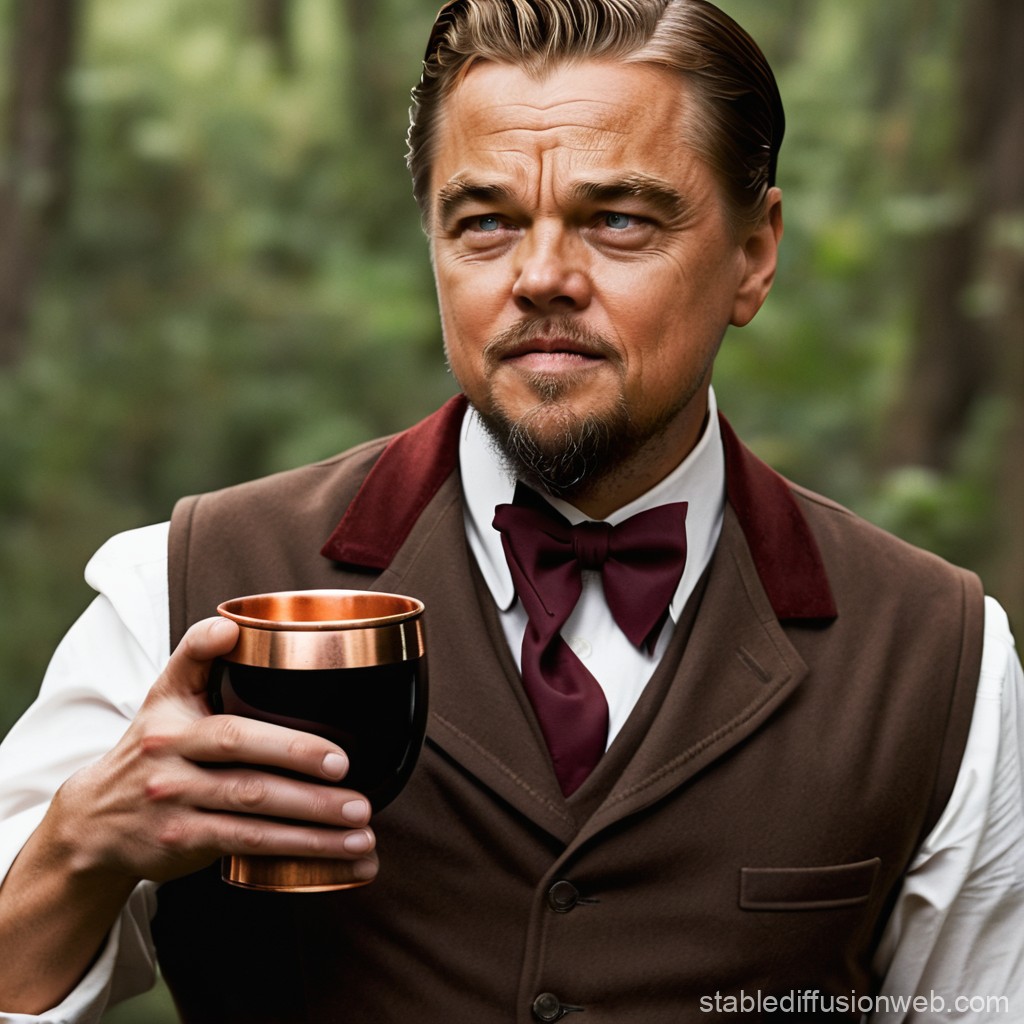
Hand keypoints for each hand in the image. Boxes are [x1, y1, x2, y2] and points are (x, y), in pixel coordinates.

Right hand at [51, 615, 377, 886]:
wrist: (94, 818)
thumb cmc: (150, 745)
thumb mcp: (164, 693)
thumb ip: (197, 652)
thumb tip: (232, 624)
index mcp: (175, 725)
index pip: (234, 733)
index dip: (286, 744)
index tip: (337, 756)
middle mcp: (173, 770)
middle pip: (248, 781)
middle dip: (308, 788)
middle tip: (356, 790)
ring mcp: (177, 812)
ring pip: (253, 820)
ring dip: (312, 828)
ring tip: (360, 829)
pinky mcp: (184, 845)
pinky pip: (246, 848)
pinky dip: (294, 852)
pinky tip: (334, 853)